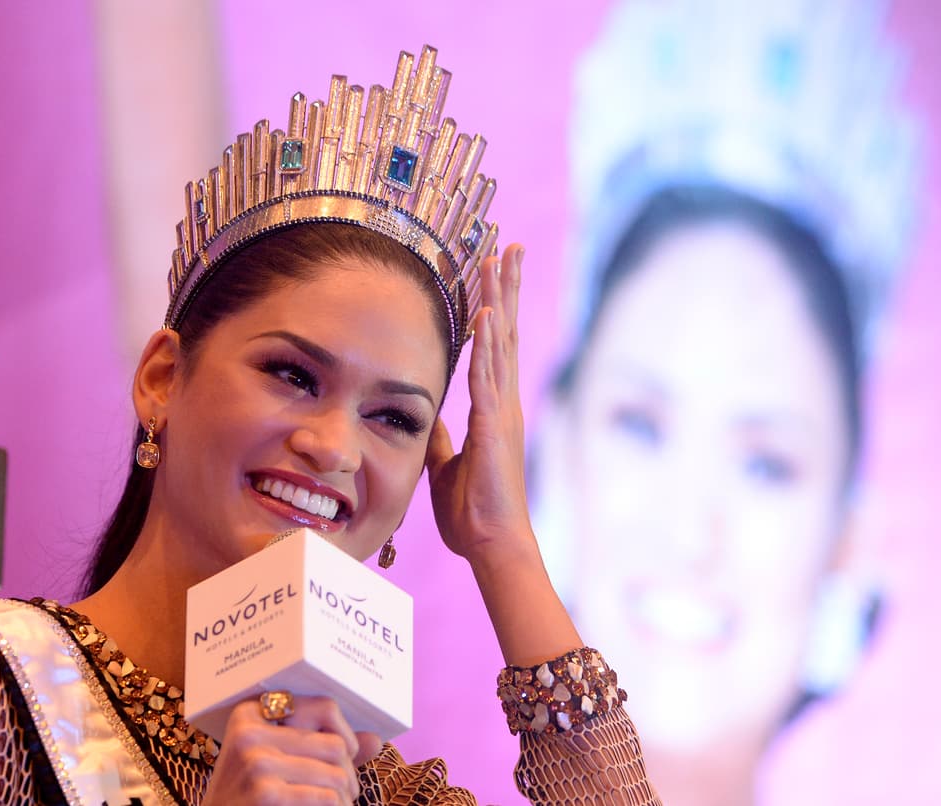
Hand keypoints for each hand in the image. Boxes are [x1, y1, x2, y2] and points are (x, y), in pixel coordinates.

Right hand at [201, 695, 381, 804]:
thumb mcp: (272, 764)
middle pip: (335, 745)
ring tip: (339, 804)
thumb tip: (376, 739)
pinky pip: (328, 797)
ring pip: (336, 774)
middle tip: (345, 793)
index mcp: (250, 713)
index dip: (346, 733)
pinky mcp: (265, 792)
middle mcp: (250, 732)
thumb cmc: (249, 796)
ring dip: (345, 798)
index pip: (325, 706)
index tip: (347, 754)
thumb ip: (320, 749)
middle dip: (348, 775)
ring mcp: (256, 763)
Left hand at [426, 244, 536, 563]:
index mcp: (493, 408)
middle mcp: (503, 401)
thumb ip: (441, 437)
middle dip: (507, 286)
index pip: (495, 345)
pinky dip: (488, 344)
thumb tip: (429, 418)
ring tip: (501, 260)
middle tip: (511, 246)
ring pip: (502, 343)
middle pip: (506, 331)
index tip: (496, 271)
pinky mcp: (494, 427)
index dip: (496, 306)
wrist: (492, 543)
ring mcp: (502, 411)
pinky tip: (487, 314)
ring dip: (500, 299)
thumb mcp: (446, 465)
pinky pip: (488, 377)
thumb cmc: (473, 512)